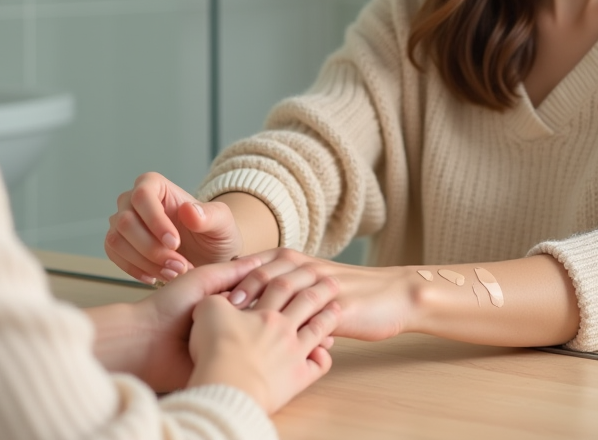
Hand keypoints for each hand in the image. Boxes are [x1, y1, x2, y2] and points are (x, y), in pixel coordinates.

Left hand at [87, 255, 265, 391]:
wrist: (146, 342)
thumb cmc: (168, 307)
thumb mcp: (203, 279)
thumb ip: (234, 271)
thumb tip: (264, 262)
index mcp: (225, 300)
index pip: (259, 290)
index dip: (270, 285)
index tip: (280, 278)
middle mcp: (230, 321)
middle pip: (263, 312)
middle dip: (268, 306)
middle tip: (271, 302)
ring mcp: (230, 345)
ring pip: (260, 334)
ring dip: (261, 327)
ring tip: (257, 320)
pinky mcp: (227, 366)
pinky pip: (250, 357)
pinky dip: (254, 350)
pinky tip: (255, 340)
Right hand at [105, 172, 241, 282]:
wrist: (208, 255)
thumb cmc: (214, 234)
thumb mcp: (222, 223)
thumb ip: (209, 215)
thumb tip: (188, 210)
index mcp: (155, 185)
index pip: (143, 195)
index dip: (155, 221)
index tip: (175, 243)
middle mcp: (132, 200)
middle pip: (126, 221)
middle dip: (152, 249)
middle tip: (179, 266)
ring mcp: (122, 222)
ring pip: (116, 240)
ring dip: (145, 262)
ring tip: (173, 273)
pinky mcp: (118, 243)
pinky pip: (114, 255)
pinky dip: (134, 269)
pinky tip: (156, 277)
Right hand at [187, 275, 340, 413]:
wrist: (227, 385)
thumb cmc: (215, 348)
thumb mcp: (206, 311)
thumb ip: (216, 298)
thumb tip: (223, 295)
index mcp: (263, 311)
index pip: (282, 286)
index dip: (294, 275)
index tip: (307, 268)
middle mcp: (283, 328)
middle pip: (306, 302)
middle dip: (320, 289)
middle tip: (333, 281)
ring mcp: (294, 352)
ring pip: (318, 329)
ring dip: (329, 317)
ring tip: (337, 307)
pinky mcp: (297, 378)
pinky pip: (318, 365)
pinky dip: (323, 357)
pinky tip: (324, 352)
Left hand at [229, 248, 416, 341]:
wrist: (393, 295)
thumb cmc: (349, 293)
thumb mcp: (311, 284)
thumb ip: (280, 289)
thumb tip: (241, 304)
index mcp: (293, 260)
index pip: (251, 265)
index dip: (227, 280)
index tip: (204, 297)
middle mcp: (304, 266)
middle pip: (261, 273)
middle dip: (236, 290)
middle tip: (212, 310)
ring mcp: (321, 282)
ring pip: (282, 287)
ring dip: (258, 303)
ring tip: (237, 322)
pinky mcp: (338, 301)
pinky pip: (310, 310)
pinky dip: (291, 322)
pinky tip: (277, 338)